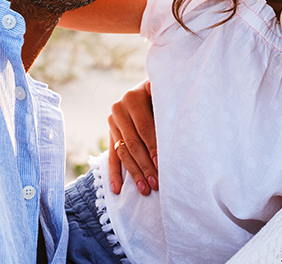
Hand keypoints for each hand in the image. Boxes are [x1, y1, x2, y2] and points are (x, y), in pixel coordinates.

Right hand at [108, 80, 157, 195]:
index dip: (152, 146)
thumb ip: (166, 100)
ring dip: (133, 173)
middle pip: (133, 143)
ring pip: (123, 152)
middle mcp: (119, 109)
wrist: (146, 91)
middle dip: (144, 165)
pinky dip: (114, 174)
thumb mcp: (164, 93)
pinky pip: (112, 156)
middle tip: (155, 183)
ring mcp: (113, 122)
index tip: (161, 164)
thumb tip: (170, 106)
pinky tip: (118, 189)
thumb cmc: (162, 95)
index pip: (144, 127)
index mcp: (133, 97)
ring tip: (144, 189)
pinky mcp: (110, 134)